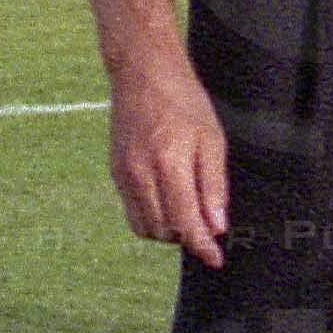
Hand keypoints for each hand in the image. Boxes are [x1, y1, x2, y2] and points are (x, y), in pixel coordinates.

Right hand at [111, 53, 232, 265]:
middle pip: (164, 230)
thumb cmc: (184, 101)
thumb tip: (217, 226)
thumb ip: (213, 185)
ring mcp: (123, 175)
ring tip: (188, 211)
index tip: (216, 259)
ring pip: (145, 227)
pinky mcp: (115, 172)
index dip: (202, 246)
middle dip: (187, 236)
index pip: (185, 221)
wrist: (143, 73)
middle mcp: (140, 174)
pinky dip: (152, 217)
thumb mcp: (211, 139)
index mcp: (169, 163)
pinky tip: (168, 201)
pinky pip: (132, 211)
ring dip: (168, 230)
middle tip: (206, 224)